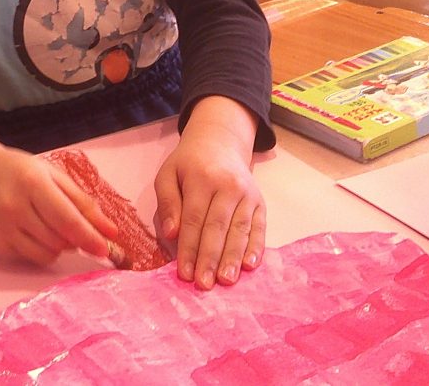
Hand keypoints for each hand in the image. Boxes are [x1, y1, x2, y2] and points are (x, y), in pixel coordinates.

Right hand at [0, 128, 118, 265]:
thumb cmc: (19, 171)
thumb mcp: (51, 175)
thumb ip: (82, 202)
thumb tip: (110, 231)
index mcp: (32, 182)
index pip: (66, 218)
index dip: (89, 236)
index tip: (105, 249)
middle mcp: (14, 207)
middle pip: (58, 239)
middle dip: (74, 239)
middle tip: (72, 226)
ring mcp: (2, 228)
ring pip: (46, 254)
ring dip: (58, 246)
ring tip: (50, 225)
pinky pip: (30, 258)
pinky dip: (39, 250)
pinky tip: (30, 230)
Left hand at [154, 96, 264, 289]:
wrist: (220, 143)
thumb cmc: (189, 164)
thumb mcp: (168, 174)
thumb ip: (168, 202)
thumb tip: (171, 233)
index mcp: (201, 178)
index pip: (194, 219)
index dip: (189, 248)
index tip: (184, 273)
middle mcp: (228, 185)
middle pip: (218, 227)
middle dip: (210, 258)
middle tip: (204, 284)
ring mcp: (248, 194)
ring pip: (240, 230)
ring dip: (233, 257)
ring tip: (227, 280)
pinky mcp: (260, 202)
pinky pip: (259, 227)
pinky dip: (256, 247)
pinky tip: (250, 265)